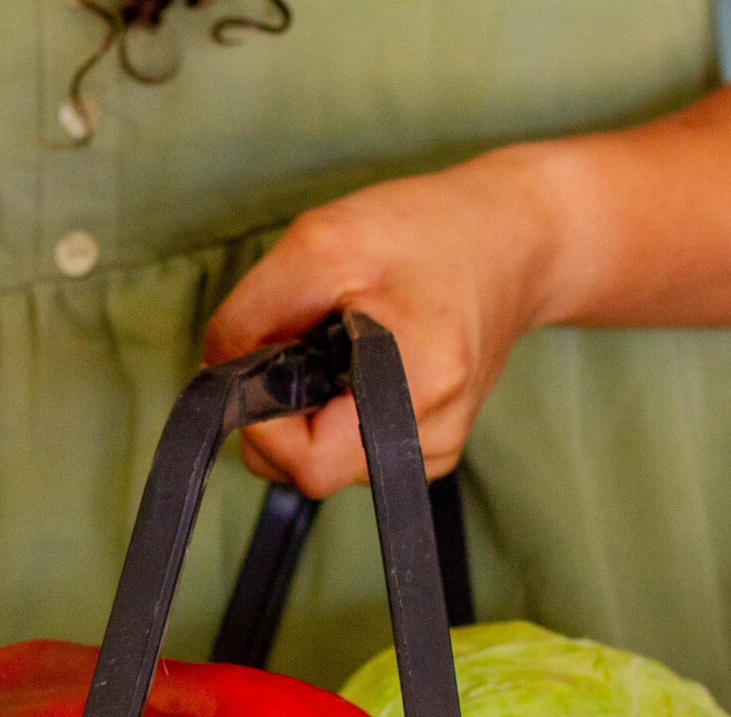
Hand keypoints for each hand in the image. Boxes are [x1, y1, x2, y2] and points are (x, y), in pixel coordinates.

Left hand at [204, 151, 562, 489]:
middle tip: (300, 339)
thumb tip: (215, 374)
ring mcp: (434, 449)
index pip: (308, 466)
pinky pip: (347, 448)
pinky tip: (356, 362)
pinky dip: (331, 409)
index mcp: (418, 392)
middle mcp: (432, 439)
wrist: (515, 238)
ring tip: (337, 342)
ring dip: (304, 409)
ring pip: (323, 461)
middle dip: (278, 413)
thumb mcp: (322, 242)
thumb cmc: (425, 230)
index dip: (263, 425)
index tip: (262, 366)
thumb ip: (252, 315)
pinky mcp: (427, 445)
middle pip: (307, 471)